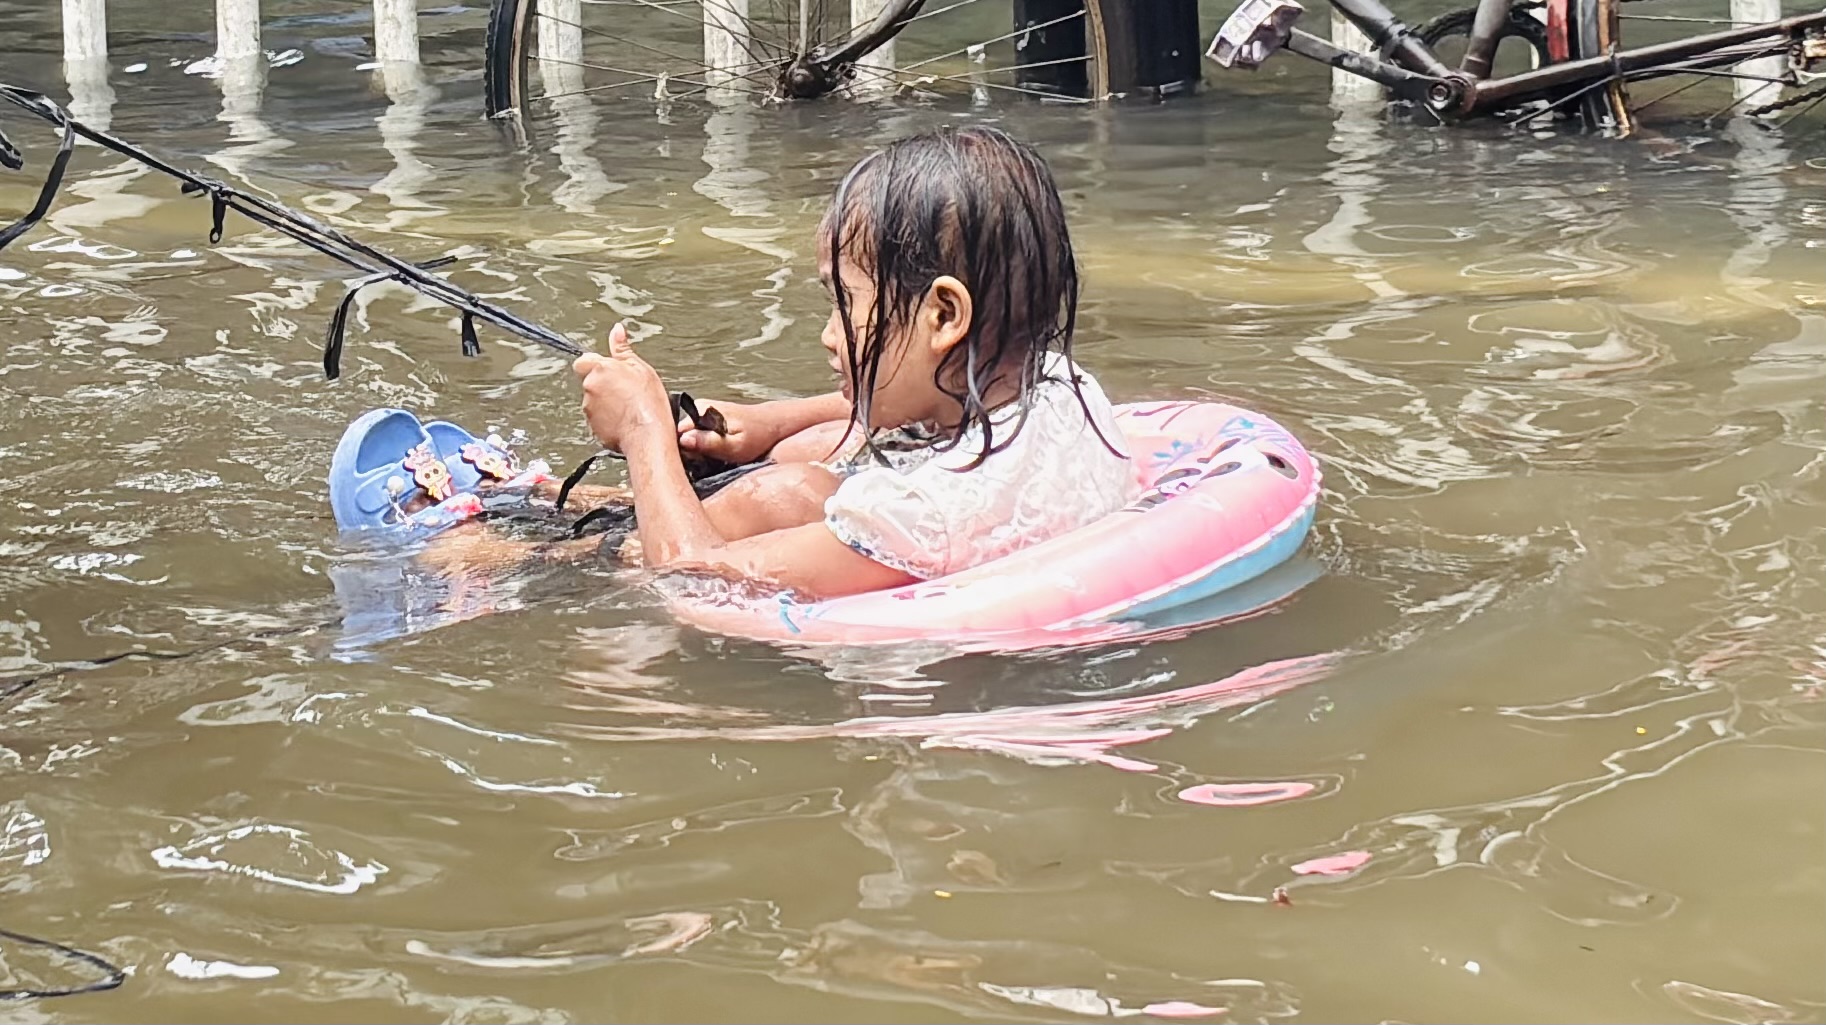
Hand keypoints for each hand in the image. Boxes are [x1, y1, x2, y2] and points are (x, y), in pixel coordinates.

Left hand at [574, 323, 669, 451]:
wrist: (647, 435)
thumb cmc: (647, 404)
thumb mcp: (641, 368)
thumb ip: (623, 348)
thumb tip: (617, 331)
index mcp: (600, 369)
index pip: (584, 360)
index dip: (596, 365)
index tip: (610, 370)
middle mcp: (590, 388)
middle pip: (591, 381)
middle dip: (604, 384)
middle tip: (625, 389)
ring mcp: (589, 408)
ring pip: (594, 401)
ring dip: (606, 402)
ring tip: (628, 406)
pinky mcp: (592, 427)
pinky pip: (598, 419)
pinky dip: (608, 419)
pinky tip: (625, 419)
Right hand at [677, 399, 782, 465]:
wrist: (771, 423)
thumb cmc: (757, 436)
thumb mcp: (734, 446)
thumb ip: (709, 442)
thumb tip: (684, 440)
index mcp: (701, 411)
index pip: (675, 433)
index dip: (681, 451)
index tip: (695, 463)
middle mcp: (697, 408)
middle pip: (679, 435)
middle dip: (688, 451)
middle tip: (707, 462)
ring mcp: (700, 412)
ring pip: (687, 436)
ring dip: (695, 450)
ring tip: (712, 458)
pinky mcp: (705, 418)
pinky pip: (695, 435)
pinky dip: (702, 446)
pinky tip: (713, 452)